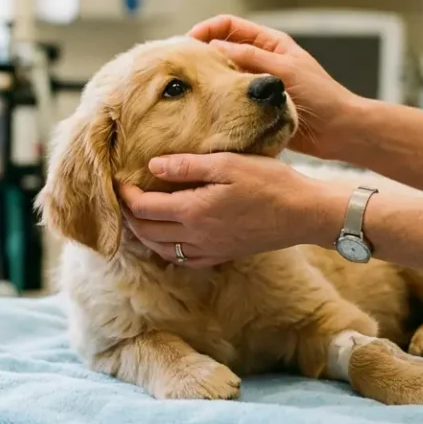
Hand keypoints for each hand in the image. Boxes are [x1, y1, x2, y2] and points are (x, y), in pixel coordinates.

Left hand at [117, 153, 346, 267]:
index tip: (118, 181)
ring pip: (162, 250)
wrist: (305, 214)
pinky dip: (167, 250)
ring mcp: (210, 250)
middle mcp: (197, 236)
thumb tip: (152, 166)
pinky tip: (169, 238)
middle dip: (128, 216)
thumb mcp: (228, 163)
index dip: (125, 196)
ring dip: (144, 235)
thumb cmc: (270, 183)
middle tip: (122, 198)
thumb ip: (187, 166)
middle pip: (147, 232)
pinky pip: (184, 260)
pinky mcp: (223, 255)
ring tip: (138, 217)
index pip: (144, 208)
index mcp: (194, 211)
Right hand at [189, 15, 359, 158]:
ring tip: (188, 88)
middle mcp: (260, 60)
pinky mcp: (255, 106)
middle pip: (222, 49)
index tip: (187, 42)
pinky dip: (217, 99)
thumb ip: (250, 58)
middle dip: (201, 54)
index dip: (207, 29)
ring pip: (224, 75)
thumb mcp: (284, 71)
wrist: (338, 130)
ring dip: (208, 79)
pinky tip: (205, 107)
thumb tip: (214, 47)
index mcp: (269, 43)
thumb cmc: (321, 96)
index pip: (229, 26)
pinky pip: (231, 98)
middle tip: (180, 67)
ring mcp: (256, 84)